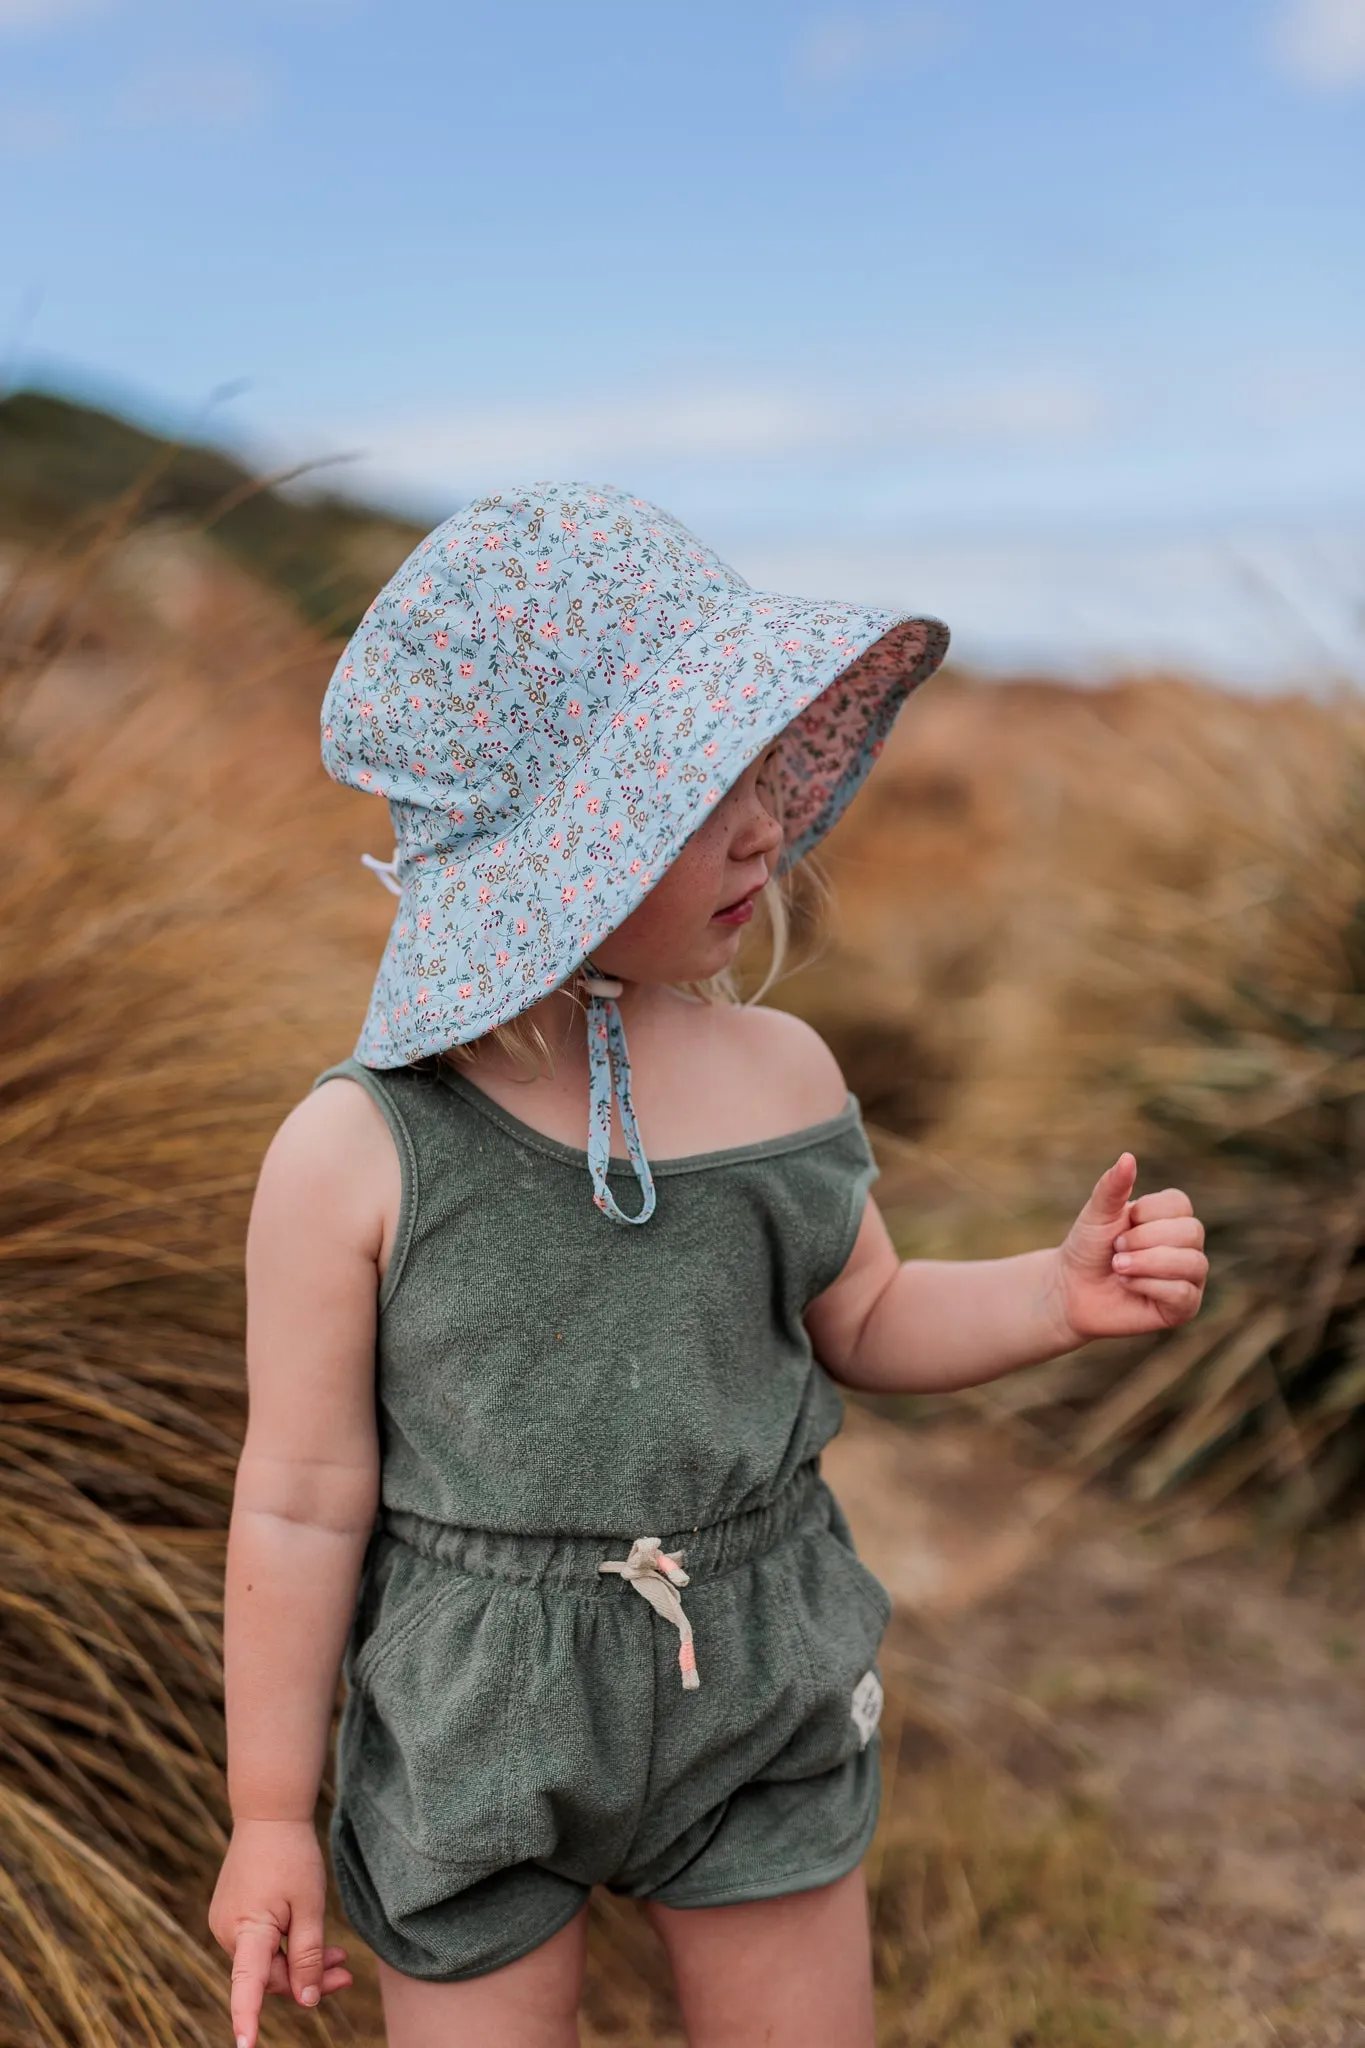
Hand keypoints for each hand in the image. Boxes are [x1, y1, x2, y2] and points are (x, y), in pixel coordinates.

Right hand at [208, 1818, 351, 2047]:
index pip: (246, 1985)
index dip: (247, 2018)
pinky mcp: (231, 1917)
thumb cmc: (292, 1857)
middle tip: (346, 1974)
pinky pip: (261, 1945)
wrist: (268, 1815)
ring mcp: (226, 1925)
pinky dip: (286, 1948)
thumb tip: (306, 2001)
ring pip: (267, 1962)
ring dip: (300, 1963)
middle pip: (270, 1976)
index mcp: (247, 1930)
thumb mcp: (310, 1905)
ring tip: (339, 1958)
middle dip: (307, 1980)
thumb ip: (308, 1955)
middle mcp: (227, 1933)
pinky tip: (312, 1941)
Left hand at [1048, 1153, 1206, 1345]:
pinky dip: (1149, 1285)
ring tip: (1119, 1267)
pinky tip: (1127, 1284)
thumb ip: (1112, 1186)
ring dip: (1147, 1263)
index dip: (1147, 1213)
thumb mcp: (1097, 1213)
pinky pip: (1183, 1293)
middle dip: (1144, 1239)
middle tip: (1117, 1248)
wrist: (1071, 1289)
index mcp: (1172, 1217)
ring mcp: (1189, 1277)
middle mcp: (1188, 1245)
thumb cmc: (1089, 1248)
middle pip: (1191, 1232)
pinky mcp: (1183, 1307)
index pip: (1180, 1204)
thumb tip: (1127, 1157)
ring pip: (1192, 1263)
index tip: (1123, 1222)